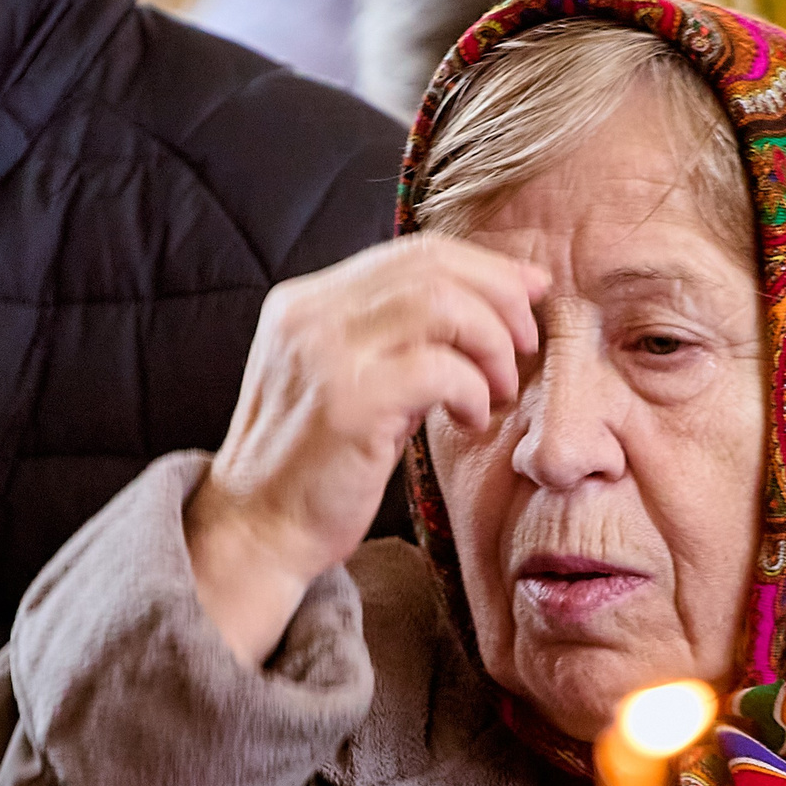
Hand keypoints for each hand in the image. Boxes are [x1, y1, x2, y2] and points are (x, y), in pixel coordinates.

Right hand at [186, 236, 545, 664]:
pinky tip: (471, 419)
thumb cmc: (314, 466)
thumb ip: (396, 340)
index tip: (529, 292)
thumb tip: (487, 308)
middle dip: (499, 299)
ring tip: (498, 389)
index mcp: (305, 301)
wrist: (256, 532)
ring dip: (490, 344)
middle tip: (524, 346)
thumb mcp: (349, 381)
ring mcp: (324, 355)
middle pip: (432, 268)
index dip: (484, 267)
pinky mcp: (348, 403)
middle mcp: (309, 315)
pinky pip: (439, 370)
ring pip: (441, 306)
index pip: (412, 254)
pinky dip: (473, 390)